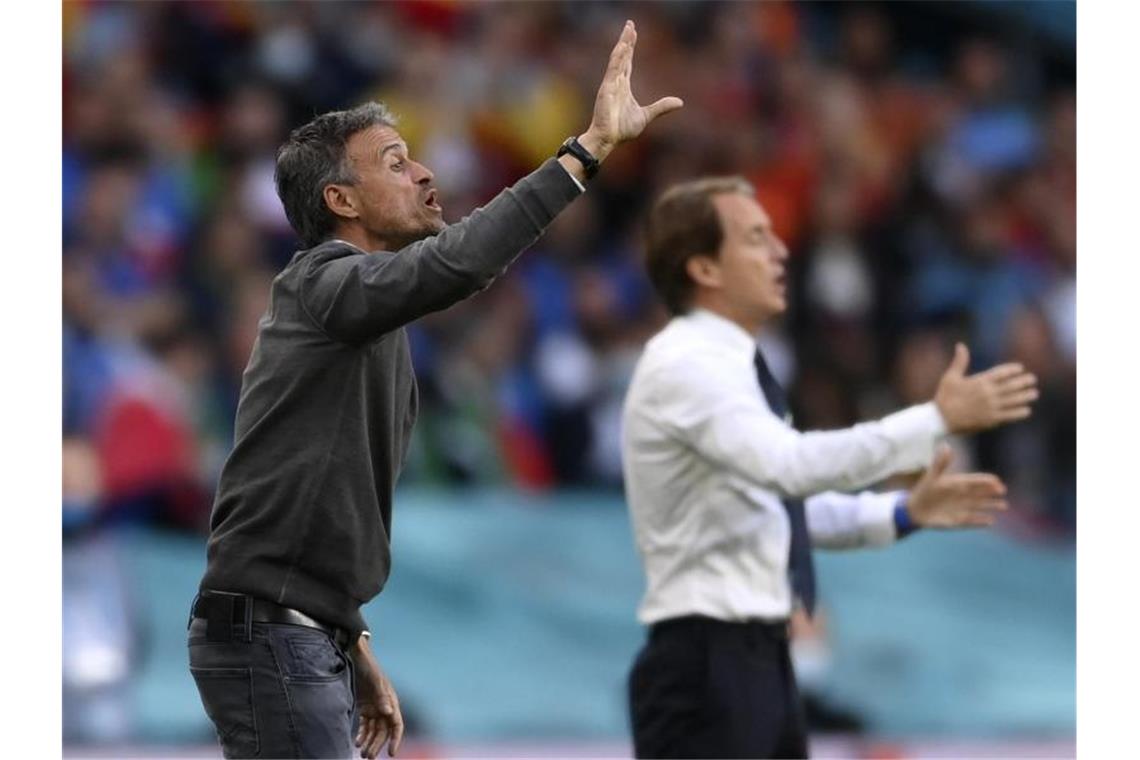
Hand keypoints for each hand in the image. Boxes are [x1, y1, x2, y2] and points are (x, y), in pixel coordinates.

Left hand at [351, 639, 403, 757]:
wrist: (355, 654)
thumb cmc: (367, 665)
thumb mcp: (374, 679)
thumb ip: (381, 695)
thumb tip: (388, 712)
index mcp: (391, 700)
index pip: (396, 724)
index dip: (395, 739)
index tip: (391, 753)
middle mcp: (384, 705)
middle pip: (384, 730)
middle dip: (378, 745)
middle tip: (368, 757)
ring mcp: (374, 706)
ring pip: (374, 730)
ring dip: (370, 742)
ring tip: (363, 754)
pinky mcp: (364, 705)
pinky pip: (365, 724)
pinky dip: (362, 734)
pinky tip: (357, 742)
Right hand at [578, 20, 682, 160]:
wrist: (609, 140)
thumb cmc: (622, 129)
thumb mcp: (647, 116)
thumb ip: (661, 107)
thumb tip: (680, 102)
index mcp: (624, 87)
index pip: (628, 62)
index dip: (630, 48)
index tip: (633, 33)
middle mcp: (617, 82)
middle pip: (623, 56)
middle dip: (627, 40)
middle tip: (630, 24)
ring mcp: (611, 84)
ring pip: (618, 59)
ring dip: (623, 44)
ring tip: (628, 29)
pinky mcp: (607, 89)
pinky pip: (613, 70)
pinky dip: (618, 58)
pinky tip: (623, 46)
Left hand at [907, 445, 1007, 528]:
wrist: (915, 510)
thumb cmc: (924, 491)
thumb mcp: (933, 476)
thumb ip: (941, 463)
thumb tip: (946, 445)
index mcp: (958, 484)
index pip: (976, 481)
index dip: (986, 481)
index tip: (997, 481)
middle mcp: (962, 496)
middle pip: (981, 493)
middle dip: (992, 492)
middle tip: (1003, 492)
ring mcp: (961, 508)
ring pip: (980, 506)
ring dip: (991, 506)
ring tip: (1003, 506)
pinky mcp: (958, 520)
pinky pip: (972, 520)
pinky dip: (980, 521)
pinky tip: (991, 521)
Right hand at [933, 343, 1037, 433]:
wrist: (940, 419)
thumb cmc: (945, 397)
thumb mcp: (950, 377)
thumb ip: (959, 361)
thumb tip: (961, 345)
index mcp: (980, 382)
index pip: (1002, 373)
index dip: (1013, 370)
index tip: (1020, 368)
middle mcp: (988, 394)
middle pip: (1011, 386)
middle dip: (1024, 382)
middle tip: (1033, 379)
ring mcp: (991, 407)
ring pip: (1014, 400)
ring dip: (1025, 396)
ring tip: (1034, 393)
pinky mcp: (991, 420)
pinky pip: (1010, 415)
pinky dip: (1020, 413)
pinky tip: (1027, 410)